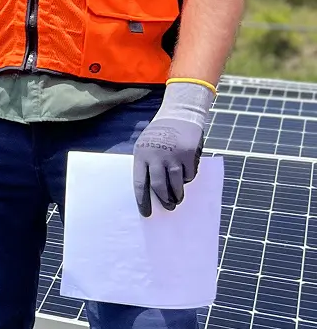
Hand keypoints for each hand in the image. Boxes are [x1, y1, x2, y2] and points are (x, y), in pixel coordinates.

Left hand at [132, 81, 212, 216]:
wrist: (179, 115)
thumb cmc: (159, 134)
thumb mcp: (145, 145)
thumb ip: (146, 164)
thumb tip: (149, 192)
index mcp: (141, 154)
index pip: (140, 183)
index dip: (143, 200)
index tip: (146, 213)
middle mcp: (156, 156)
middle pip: (159, 186)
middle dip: (164, 201)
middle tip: (167, 208)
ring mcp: (173, 155)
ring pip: (176, 184)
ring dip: (177, 195)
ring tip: (177, 199)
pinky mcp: (189, 155)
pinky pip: (189, 175)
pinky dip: (188, 179)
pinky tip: (185, 177)